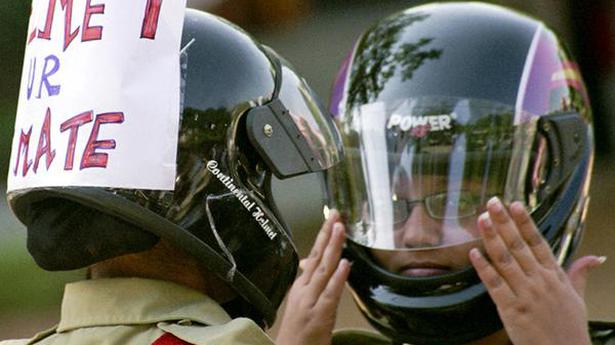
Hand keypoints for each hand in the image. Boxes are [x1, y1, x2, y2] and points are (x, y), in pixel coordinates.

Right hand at [276, 210, 350, 344]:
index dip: (323, 236)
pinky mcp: (319, 317)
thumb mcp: (300, 304)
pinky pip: (330, 294)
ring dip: (333, 248)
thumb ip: (307, 283)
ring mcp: (311, 303)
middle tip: (337, 214)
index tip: (331, 217)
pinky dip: (337, 279)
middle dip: (328, 234)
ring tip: (340, 229)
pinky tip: (344, 264)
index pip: (312, 255)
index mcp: (300, 287)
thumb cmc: (297, 334)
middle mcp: (303, 291)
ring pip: (323, 271)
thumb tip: (308, 263)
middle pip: (317, 257)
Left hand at [469, 197, 604, 344]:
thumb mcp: (578, 298)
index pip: (538, 242)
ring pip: (504, 260)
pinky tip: (473, 253)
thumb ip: (579, 274)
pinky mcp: (511, 309)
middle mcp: (540, 281)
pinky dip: (483, 268)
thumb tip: (594, 257)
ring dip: (491, 238)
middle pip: (518, 245)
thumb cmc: (570, 328)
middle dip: (504, 222)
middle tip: (491, 203)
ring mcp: (525, 294)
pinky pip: (494, 285)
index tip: (514, 204)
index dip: (525, 222)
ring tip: (481, 219)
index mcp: (555, 275)